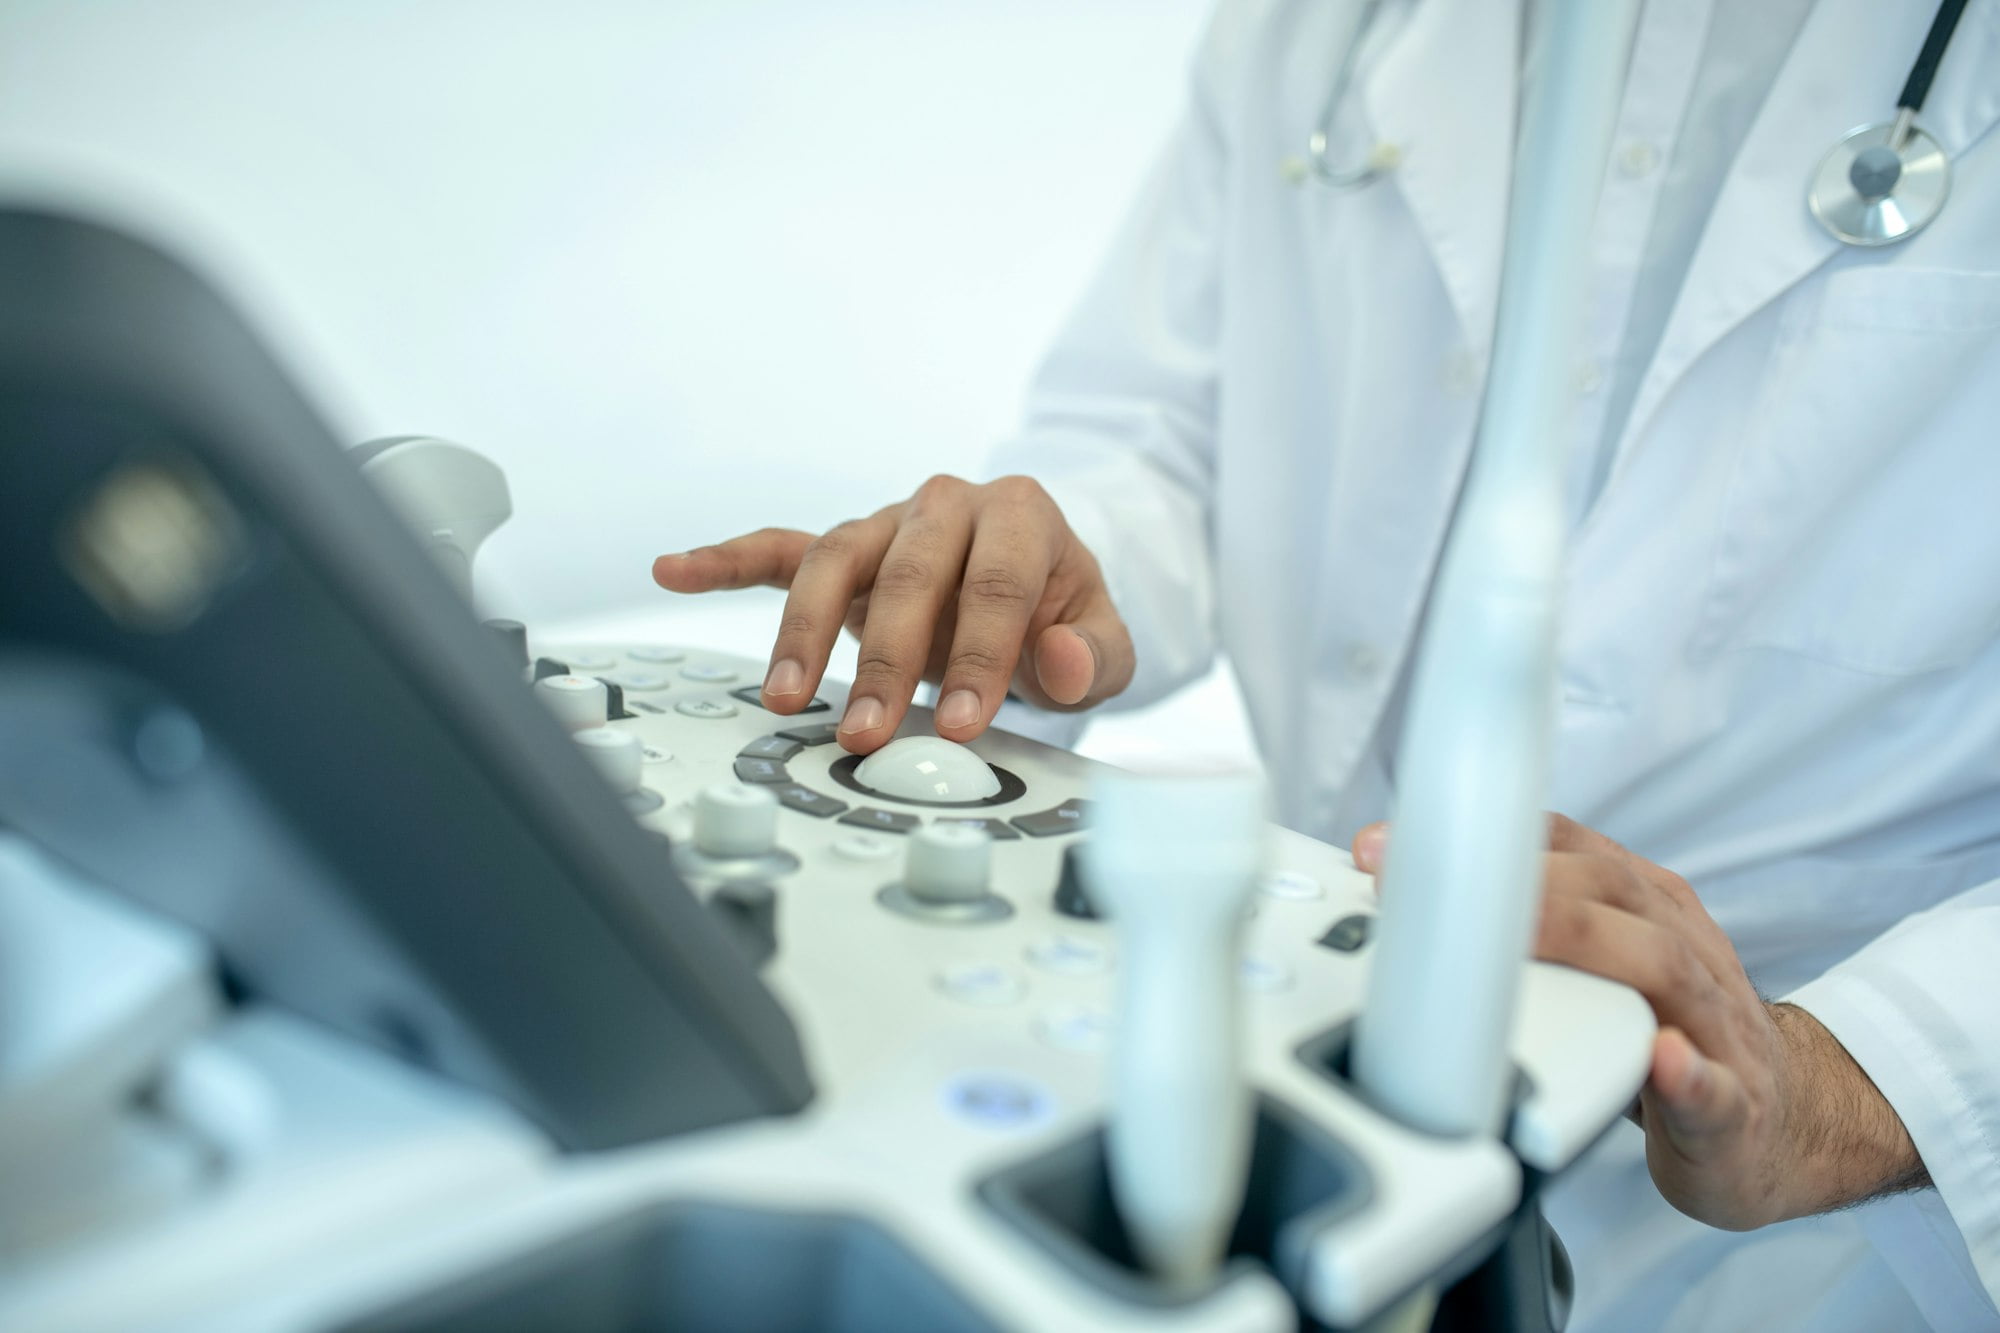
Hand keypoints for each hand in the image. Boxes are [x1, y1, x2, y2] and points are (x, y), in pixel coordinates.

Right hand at [652, 475, 1133, 752]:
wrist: (1032, 590)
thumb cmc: (1058, 619)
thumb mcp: (1101, 646)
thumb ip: (1093, 657)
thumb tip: (1056, 659)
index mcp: (1019, 516)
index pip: (994, 583)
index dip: (979, 654)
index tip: (960, 723)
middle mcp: (946, 506)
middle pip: (907, 574)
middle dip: (885, 661)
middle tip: (867, 733)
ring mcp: (886, 523)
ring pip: (834, 562)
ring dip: (804, 632)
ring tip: (786, 700)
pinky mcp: (845, 548)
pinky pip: (778, 548)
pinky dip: (726, 560)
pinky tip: (675, 571)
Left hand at [1351, 816, 1928, 1228]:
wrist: (1783, 1116)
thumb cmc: (1666, 1029)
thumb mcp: (1601, 958)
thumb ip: (1527, 920)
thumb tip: (1402, 890)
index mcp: (1640, 906)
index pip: (1565, 848)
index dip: (1481, 837)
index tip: (1389, 846)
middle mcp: (1680, 946)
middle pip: (1605, 892)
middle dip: (1513, 883)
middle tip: (1434, 887)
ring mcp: (1714, 1026)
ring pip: (1662, 966)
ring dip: (1590, 949)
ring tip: (1519, 944)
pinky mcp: (1735, 1108)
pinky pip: (1716, 1088)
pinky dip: (1687, 1075)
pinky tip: (1661, 1061)